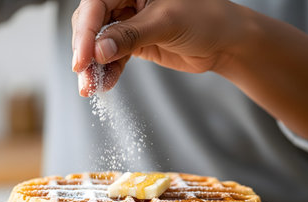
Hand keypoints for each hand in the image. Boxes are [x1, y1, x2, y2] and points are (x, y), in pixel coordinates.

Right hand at [72, 0, 248, 96]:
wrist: (225, 41)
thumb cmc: (205, 19)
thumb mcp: (166, 23)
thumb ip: (130, 36)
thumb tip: (97, 51)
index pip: (96, 4)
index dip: (86, 32)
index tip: (82, 59)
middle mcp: (127, 0)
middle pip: (92, 23)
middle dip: (86, 51)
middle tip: (83, 75)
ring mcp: (129, 22)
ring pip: (100, 43)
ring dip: (94, 66)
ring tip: (90, 87)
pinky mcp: (135, 42)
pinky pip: (114, 56)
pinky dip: (108, 71)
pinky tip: (105, 83)